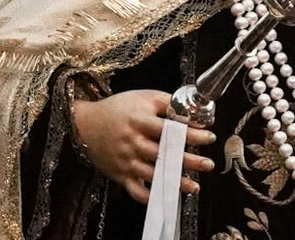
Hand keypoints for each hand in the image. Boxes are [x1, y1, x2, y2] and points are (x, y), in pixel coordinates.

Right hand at [72, 89, 215, 204]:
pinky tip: (166, 195)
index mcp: (139, 120)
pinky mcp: (120, 174)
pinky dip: (150, 196)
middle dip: (188, 160)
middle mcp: (132, 142)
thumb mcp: (144, 97)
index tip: (209, 137)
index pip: (170, 128)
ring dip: (175, 181)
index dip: (191, 133)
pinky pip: (135, 191)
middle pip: (164, 153)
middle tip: (208, 164)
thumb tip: (194, 110)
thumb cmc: (119, 108)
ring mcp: (126, 160)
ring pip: (153, 175)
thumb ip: (168, 102)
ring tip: (196, 185)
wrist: (84, 124)